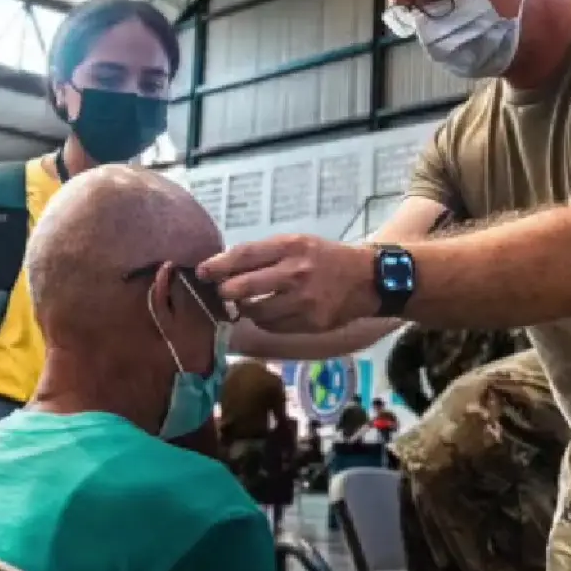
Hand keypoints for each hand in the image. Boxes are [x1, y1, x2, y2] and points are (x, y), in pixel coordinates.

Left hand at [196, 235, 378, 332]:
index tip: (202, 271)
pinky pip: (274, 326)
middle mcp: (296, 272)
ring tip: (247, 304)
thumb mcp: (298, 244)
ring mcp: (304, 300)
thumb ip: (265, 254)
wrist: (368, 279)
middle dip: (226, 292)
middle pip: (244, 287)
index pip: (245, 255)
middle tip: (222, 293)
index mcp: (291, 246)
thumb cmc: (325, 258)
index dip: (219, 265)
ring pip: (256, 312)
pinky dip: (266, 320)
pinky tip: (271, 312)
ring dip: (246, 309)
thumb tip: (224, 268)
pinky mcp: (311, 323)